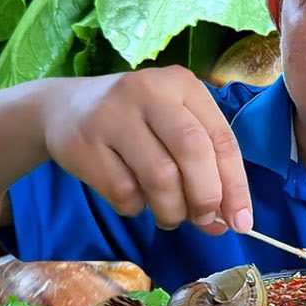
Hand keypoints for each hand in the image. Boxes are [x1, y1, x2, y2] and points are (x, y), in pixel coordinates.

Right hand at [40, 66, 251, 233]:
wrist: (64, 108)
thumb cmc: (137, 122)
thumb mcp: (175, 127)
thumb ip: (206, 167)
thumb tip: (228, 220)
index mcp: (182, 84)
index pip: (221, 138)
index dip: (235, 184)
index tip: (242, 221)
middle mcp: (148, 91)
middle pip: (192, 151)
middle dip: (206, 196)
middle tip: (206, 221)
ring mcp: (111, 115)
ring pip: (159, 177)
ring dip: (172, 210)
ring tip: (170, 216)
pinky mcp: (82, 143)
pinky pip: (123, 191)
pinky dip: (136, 207)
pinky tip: (135, 200)